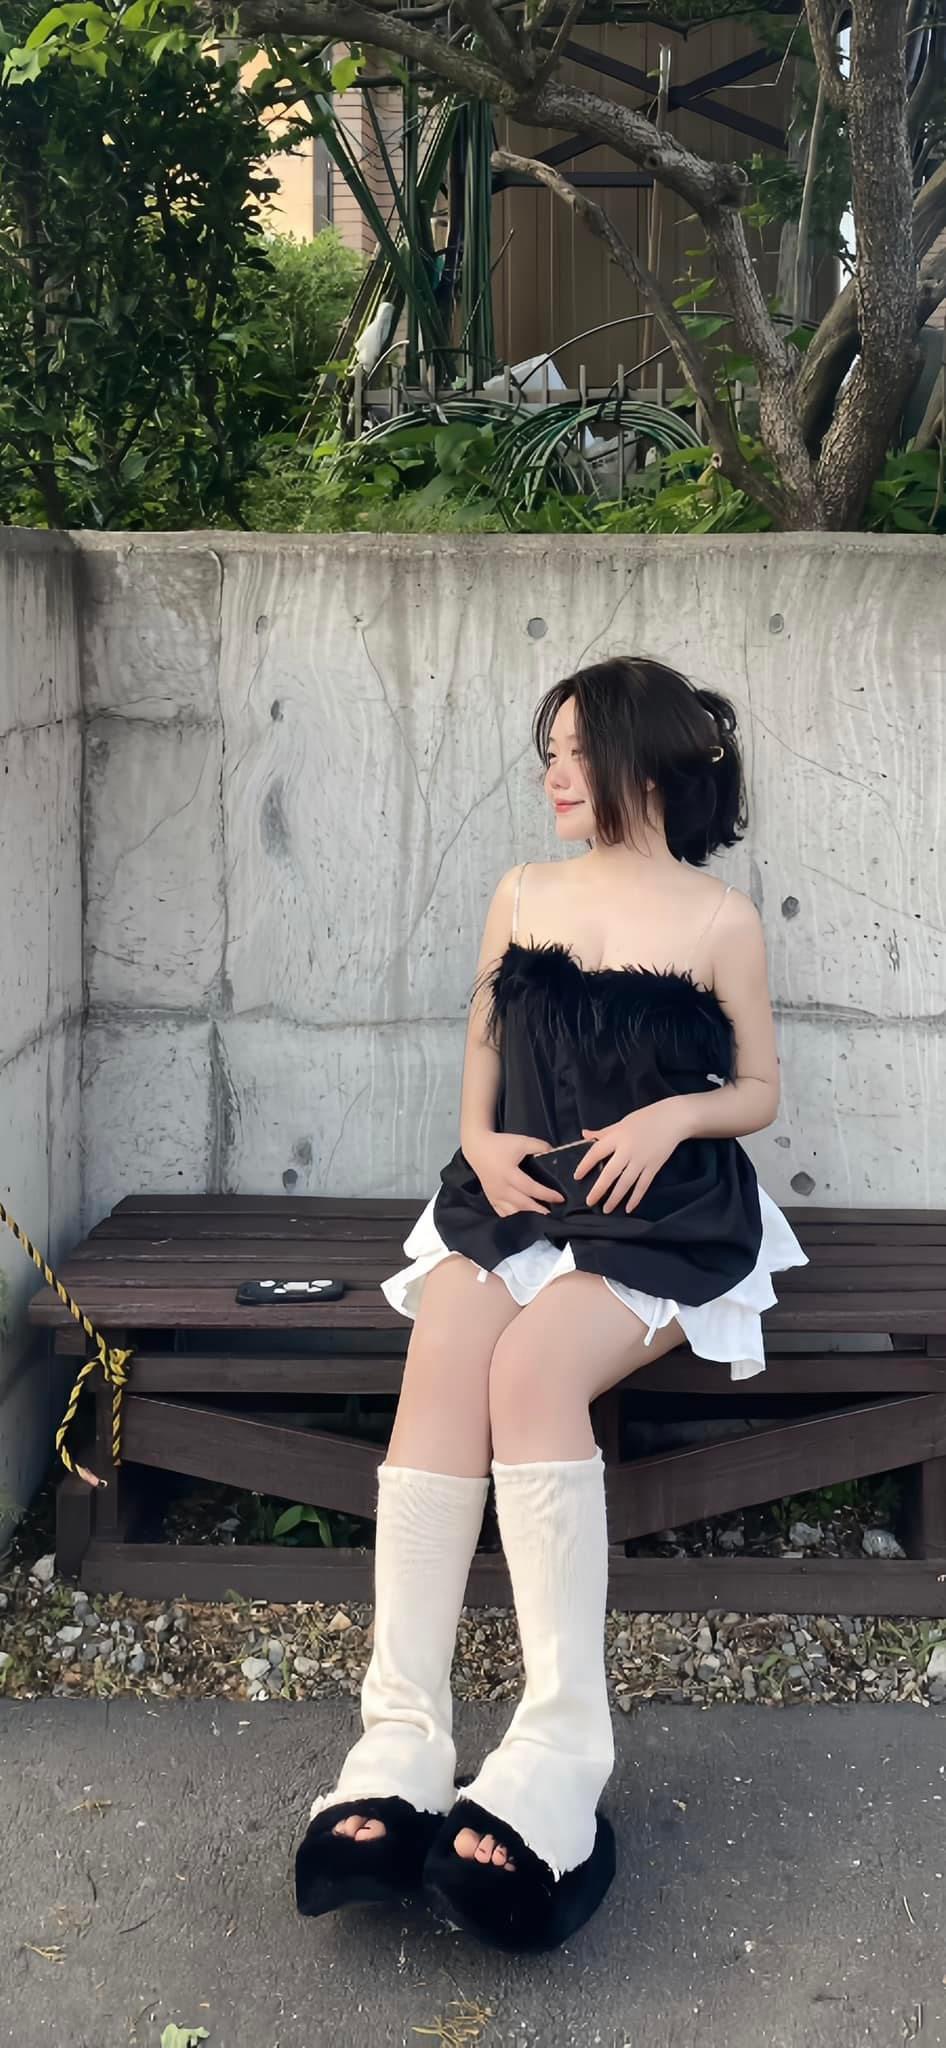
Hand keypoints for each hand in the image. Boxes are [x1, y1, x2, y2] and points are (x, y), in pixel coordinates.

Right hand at [464, 1131, 566, 1219]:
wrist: (477, 1148)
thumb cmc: (499, 1145)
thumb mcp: (521, 1141)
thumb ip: (539, 1146)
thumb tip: (554, 1151)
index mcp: (509, 1174)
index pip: (531, 1188)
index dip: (547, 1195)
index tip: (560, 1198)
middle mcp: (501, 1188)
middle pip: (523, 1204)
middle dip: (540, 1210)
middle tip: (554, 1213)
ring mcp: (495, 1195)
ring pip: (513, 1212)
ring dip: (527, 1215)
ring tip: (541, 1215)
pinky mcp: (491, 1198)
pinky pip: (503, 1213)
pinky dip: (514, 1217)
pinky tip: (524, 1217)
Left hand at [573, 1100, 690, 1213]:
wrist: (673, 1119)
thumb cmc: (645, 1119)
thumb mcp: (622, 1122)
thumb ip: (603, 1132)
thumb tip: (584, 1135)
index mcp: (618, 1136)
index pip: (596, 1152)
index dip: (585, 1164)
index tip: (577, 1177)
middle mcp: (628, 1149)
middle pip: (610, 1172)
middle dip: (599, 1189)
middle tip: (589, 1201)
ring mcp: (642, 1159)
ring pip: (626, 1182)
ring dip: (615, 1197)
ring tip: (606, 1209)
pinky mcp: (654, 1166)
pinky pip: (643, 1185)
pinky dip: (636, 1197)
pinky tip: (628, 1208)